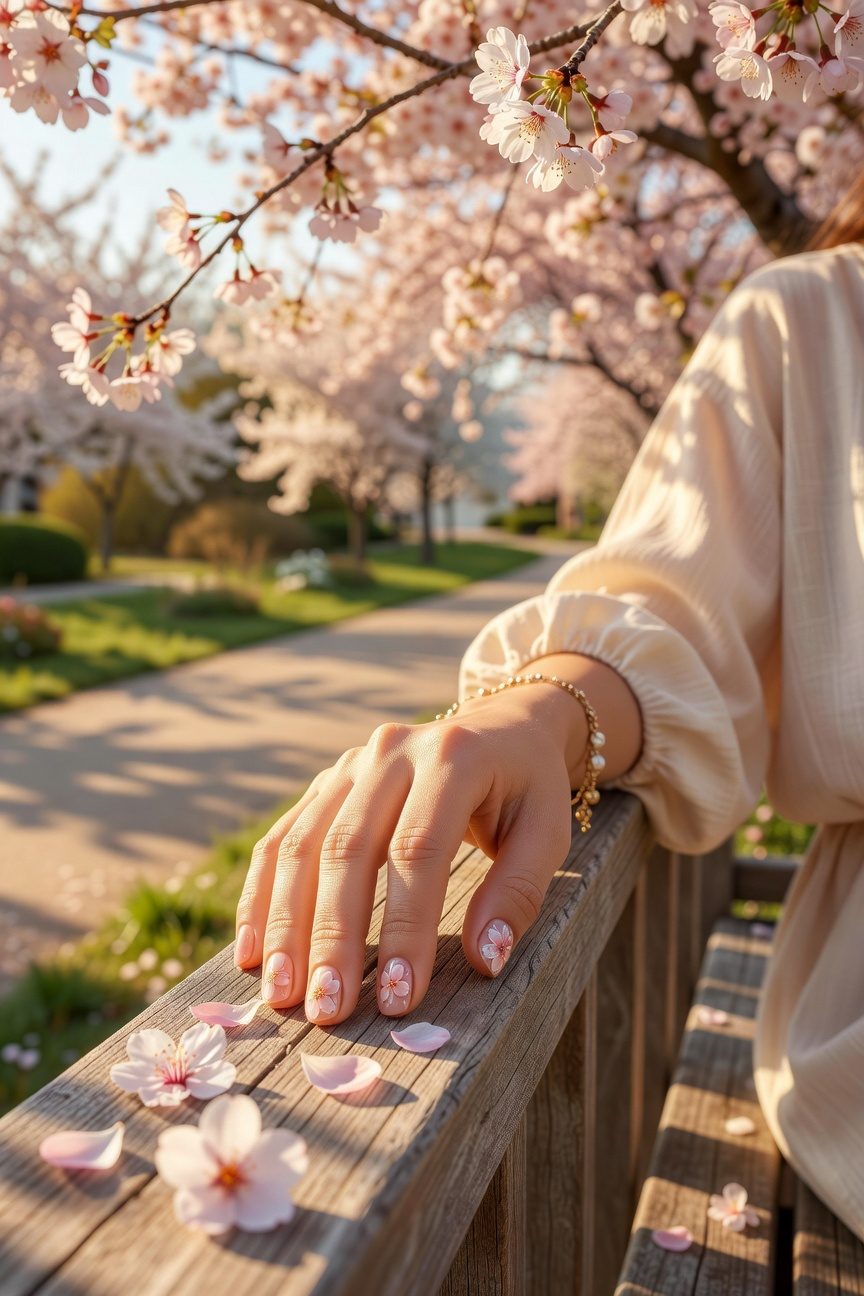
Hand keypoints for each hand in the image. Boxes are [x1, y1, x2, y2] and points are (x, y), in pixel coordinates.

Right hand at [233, 681, 582, 1023]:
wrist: (501, 726)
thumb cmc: (527, 790)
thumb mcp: (547, 832)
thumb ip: (519, 892)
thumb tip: (486, 960)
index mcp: (453, 757)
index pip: (418, 849)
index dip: (406, 926)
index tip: (400, 998)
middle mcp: (391, 752)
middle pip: (348, 847)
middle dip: (334, 936)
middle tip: (328, 1009)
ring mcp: (350, 764)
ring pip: (303, 844)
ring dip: (286, 924)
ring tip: (282, 994)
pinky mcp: (326, 782)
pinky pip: (283, 838)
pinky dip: (262, 895)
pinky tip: (252, 951)